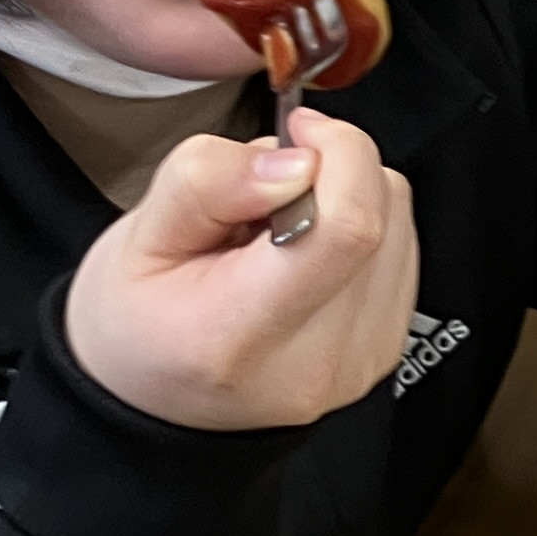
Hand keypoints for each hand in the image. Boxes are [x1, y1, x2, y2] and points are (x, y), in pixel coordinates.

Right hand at [60, 105, 419, 430]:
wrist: (154, 400)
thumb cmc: (137, 325)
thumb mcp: (135, 239)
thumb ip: (207, 183)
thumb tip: (293, 161)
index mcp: (242, 334)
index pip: (346, 228)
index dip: (335, 155)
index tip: (294, 135)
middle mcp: (316, 359)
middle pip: (378, 214)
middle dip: (329, 168)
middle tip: (265, 188)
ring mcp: (359, 359)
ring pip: (399, 220)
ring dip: (345, 196)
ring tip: (276, 228)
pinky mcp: (382, 348)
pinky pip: (400, 249)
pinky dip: (357, 228)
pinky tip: (302, 251)